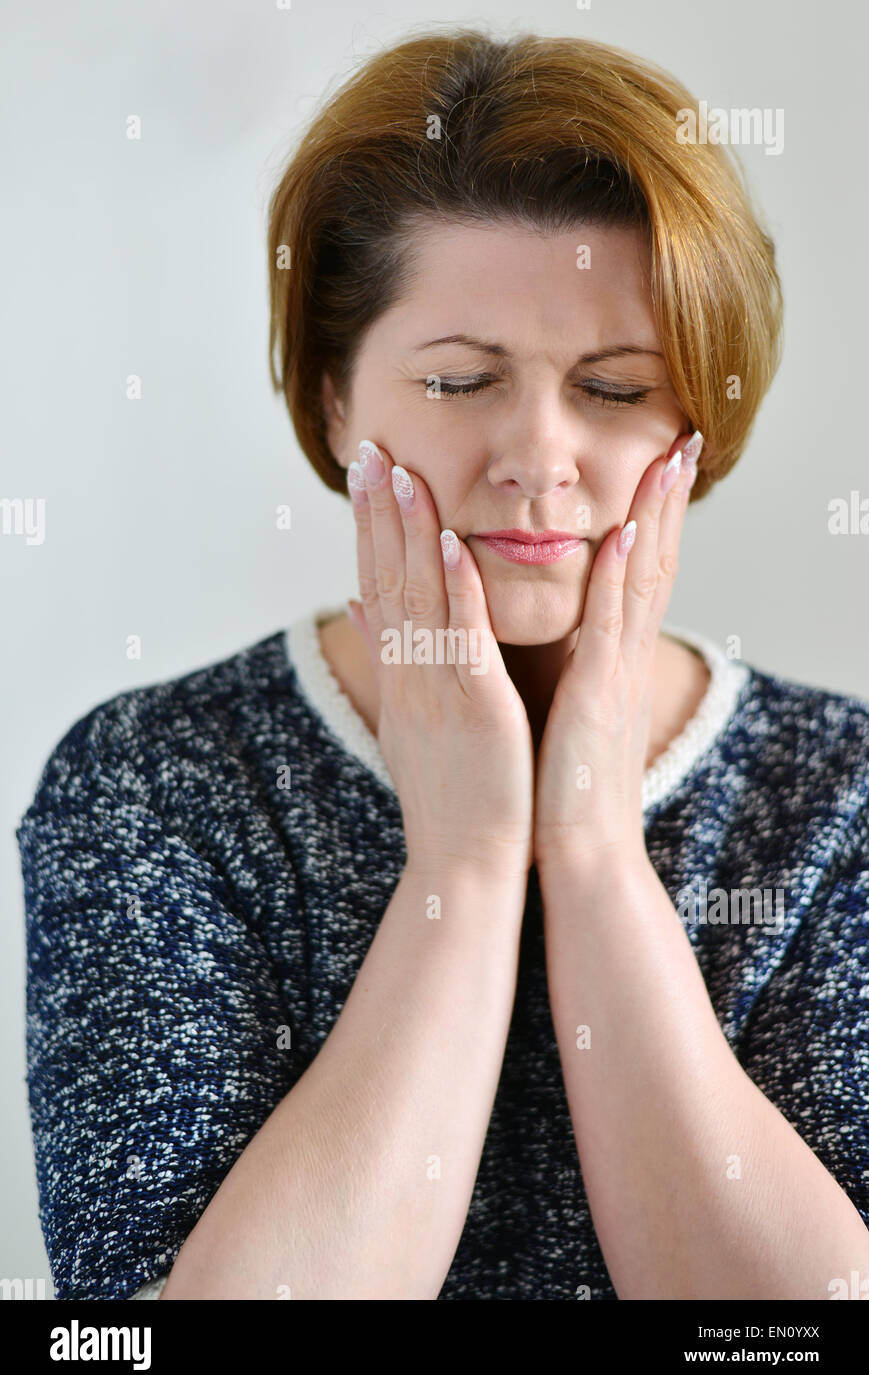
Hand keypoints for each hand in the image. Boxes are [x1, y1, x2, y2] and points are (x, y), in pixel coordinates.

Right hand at [346, 439, 534, 879]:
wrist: (462, 865)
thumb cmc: (449, 797)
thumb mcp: (410, 724)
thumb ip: (389, 661)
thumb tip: (357, 608)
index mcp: (401, 677)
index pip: (377, 586)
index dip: (368, 528)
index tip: (364, 475)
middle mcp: (409, 675)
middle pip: (386, 578)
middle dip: (376, 512)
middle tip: (367, 450)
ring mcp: (436, 688)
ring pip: (416, 597)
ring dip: (407, 531)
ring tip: (399, 472)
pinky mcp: (473, 706)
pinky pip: (460, 638)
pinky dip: (453, 588)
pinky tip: (447, 542)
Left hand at [532, 432, 701, 874]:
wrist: (580, 856)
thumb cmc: (562, 788)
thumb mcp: (561, 712)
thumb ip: (558, 666)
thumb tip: (542, 632)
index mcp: (610, 661)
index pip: (634, 574)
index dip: (649, 517)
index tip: (657, 464)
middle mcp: (623, 659)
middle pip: (653, 562)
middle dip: (667, 500)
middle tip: (684, 439)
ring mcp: (616, 676)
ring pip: (642, 581)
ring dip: (655, 517)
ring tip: (668, 458)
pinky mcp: (598, 699)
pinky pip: (610, 630)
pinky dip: (619, 579)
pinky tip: (625, 534)